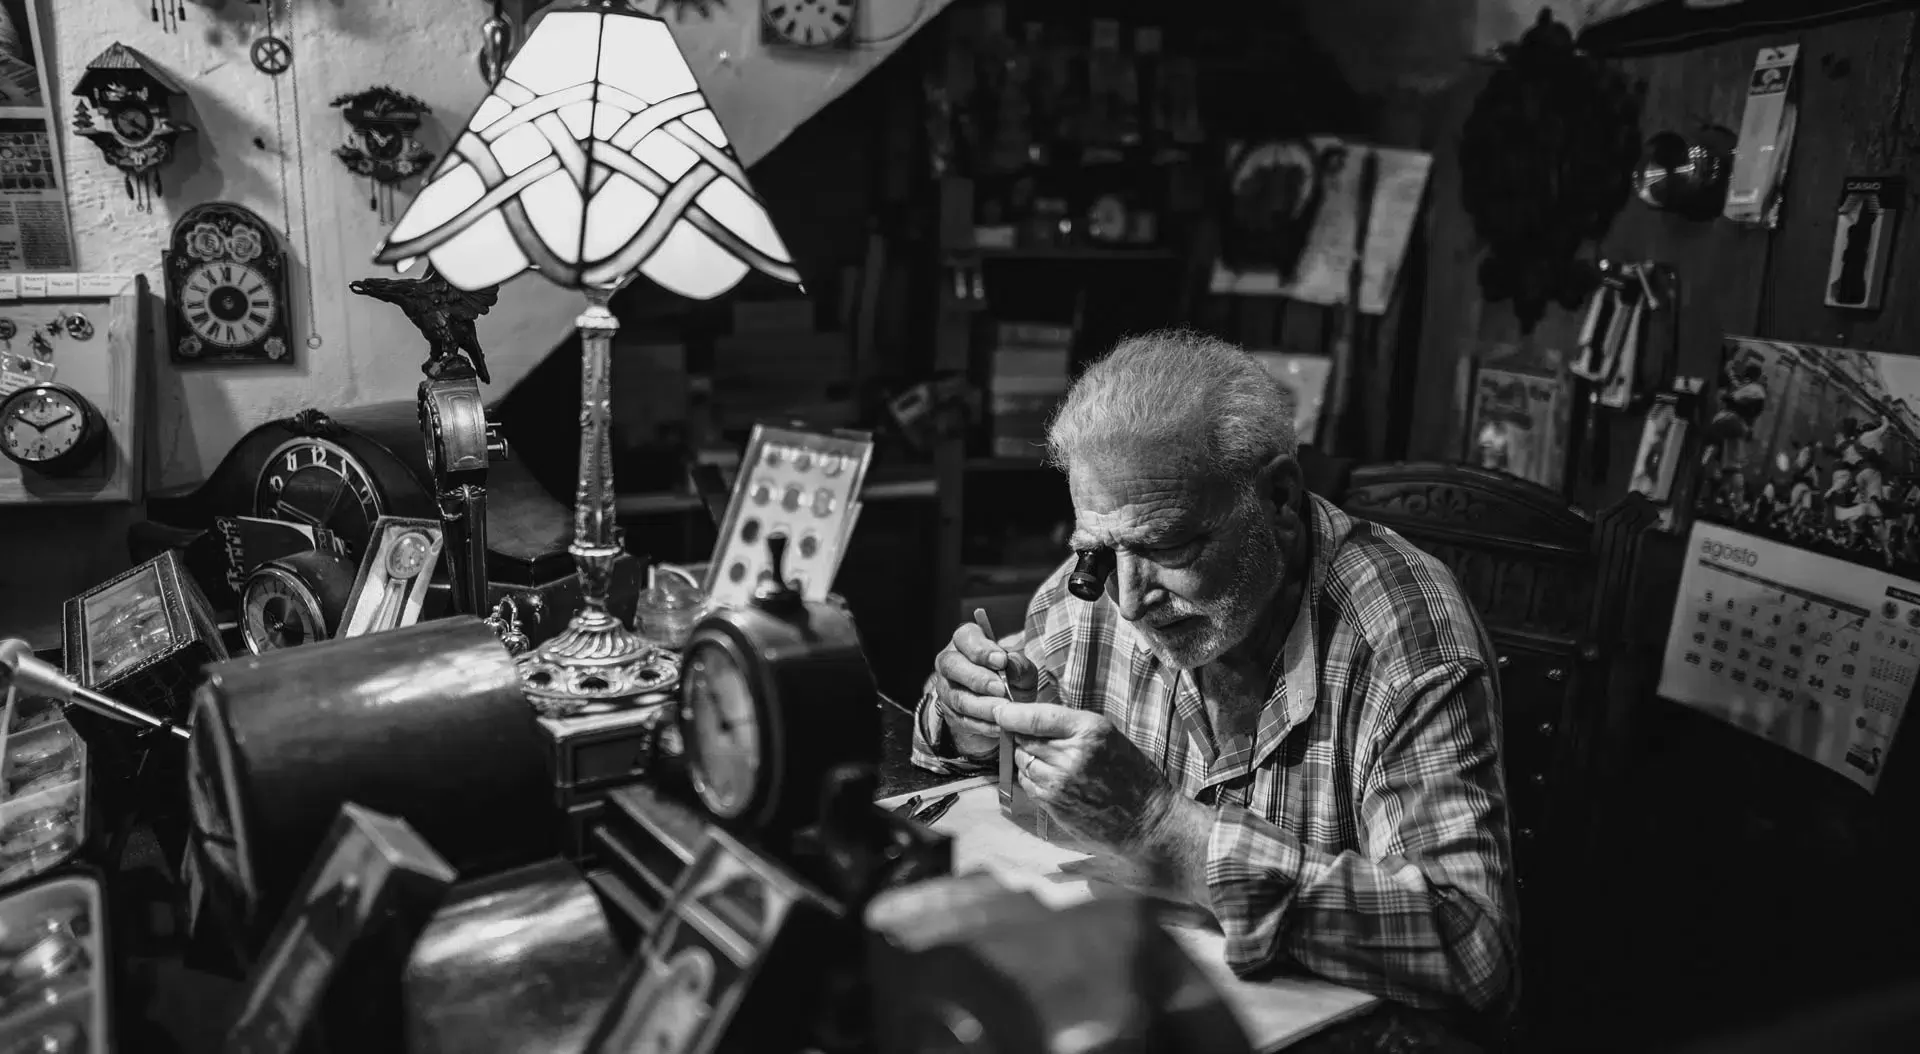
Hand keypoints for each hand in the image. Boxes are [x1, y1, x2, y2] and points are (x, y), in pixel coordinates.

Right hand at [932, 621, 1034, 756]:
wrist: (1005, 709)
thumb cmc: (1013, 680)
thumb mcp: (1022, 671)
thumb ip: (1020, 666)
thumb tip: (1013, 663)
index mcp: (967, 641)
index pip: (966, 637)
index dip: (981, 649)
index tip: (1001, 661)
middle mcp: (950, 661)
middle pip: (952, 665)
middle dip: (977, 678)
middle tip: (1000, 688)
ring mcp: (946, 688)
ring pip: (957, 696)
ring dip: (982, 705)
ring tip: (1003, 710)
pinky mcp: (950, 713)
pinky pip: (962, 720)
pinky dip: (983, 725)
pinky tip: (1000, 726)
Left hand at [995, 702, 1172, 853]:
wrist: (1147, 821)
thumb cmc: (1132, 776)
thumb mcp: (1109, 737)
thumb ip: (1072, 727)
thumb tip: (1033, 717)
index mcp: (1090, 730)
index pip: (1037, 716)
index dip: (1012, 713)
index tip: (1000, 711)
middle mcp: (1072, 754)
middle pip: (1026, 738)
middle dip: (1022, 736)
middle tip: (1031, 738)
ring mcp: (1060, 782)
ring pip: (1023, 761)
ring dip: (1027, 759)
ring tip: (1049, 762)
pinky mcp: (1054, 804)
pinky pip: (1028, 784)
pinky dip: (1031, 779)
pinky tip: (1050, 780)